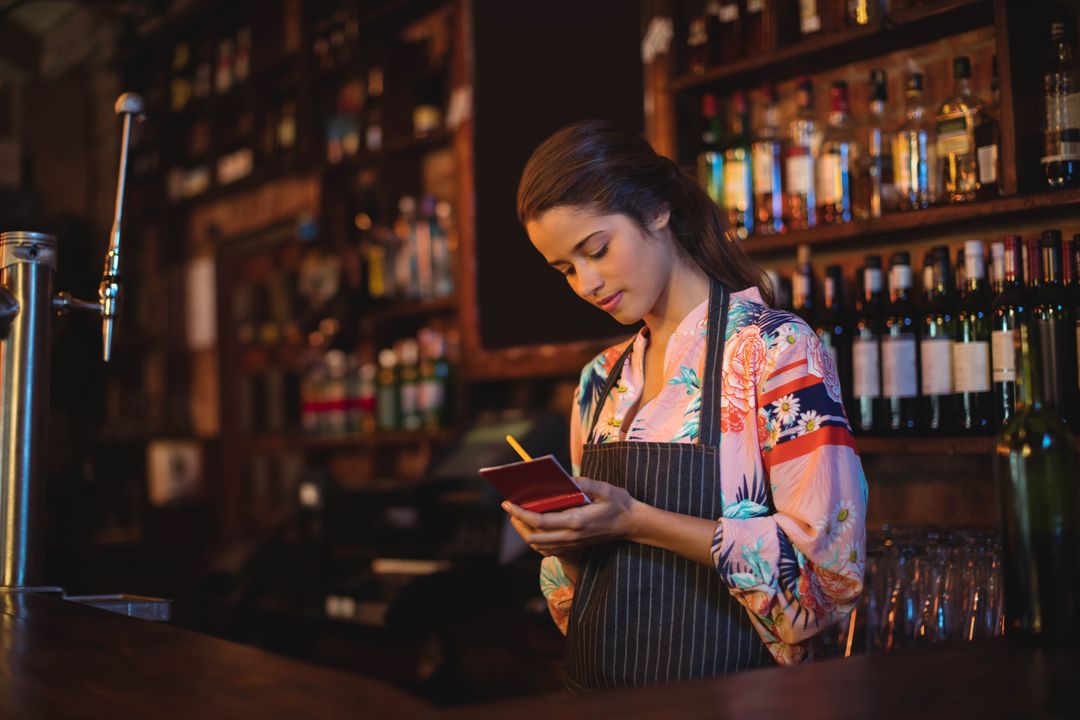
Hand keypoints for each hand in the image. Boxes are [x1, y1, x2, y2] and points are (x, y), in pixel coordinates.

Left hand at [501, 477, 640, 556]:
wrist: (632, 524)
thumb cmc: (619, 503)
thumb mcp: (604, 488)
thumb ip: (583, 483)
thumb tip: (564, 478)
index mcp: (576, 521)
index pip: (540, 521)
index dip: (521, 513)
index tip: (509, 503)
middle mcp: (571, 536)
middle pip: (534, 536)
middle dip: (518, 523)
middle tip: (509, 506)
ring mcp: (572, 543)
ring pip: (539, 545)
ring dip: (525, 531)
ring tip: (517, 514)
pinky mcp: (574, 546)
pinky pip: (547, 548)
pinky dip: (536, 538)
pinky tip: (533, 525)